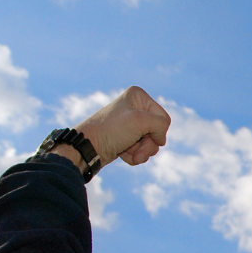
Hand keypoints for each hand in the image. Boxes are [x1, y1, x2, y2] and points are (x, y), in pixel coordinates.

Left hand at [55, 86, 170, 172]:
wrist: (88, 148)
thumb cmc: (111, 131)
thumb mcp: (140, 121)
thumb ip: (161, 125)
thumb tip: (160, 139)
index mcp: (138, 96)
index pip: (163, 119)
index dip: (157, 132)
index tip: (142, 135)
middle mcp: (135, 107)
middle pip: (157, 132)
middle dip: (148, 145)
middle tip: (136, 150)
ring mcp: (130, 124)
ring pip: (150, 143)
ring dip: (141, 152)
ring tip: (128, 153)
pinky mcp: (125, 138)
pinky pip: (140, 149)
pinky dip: (134, 155)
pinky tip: (122, 154)